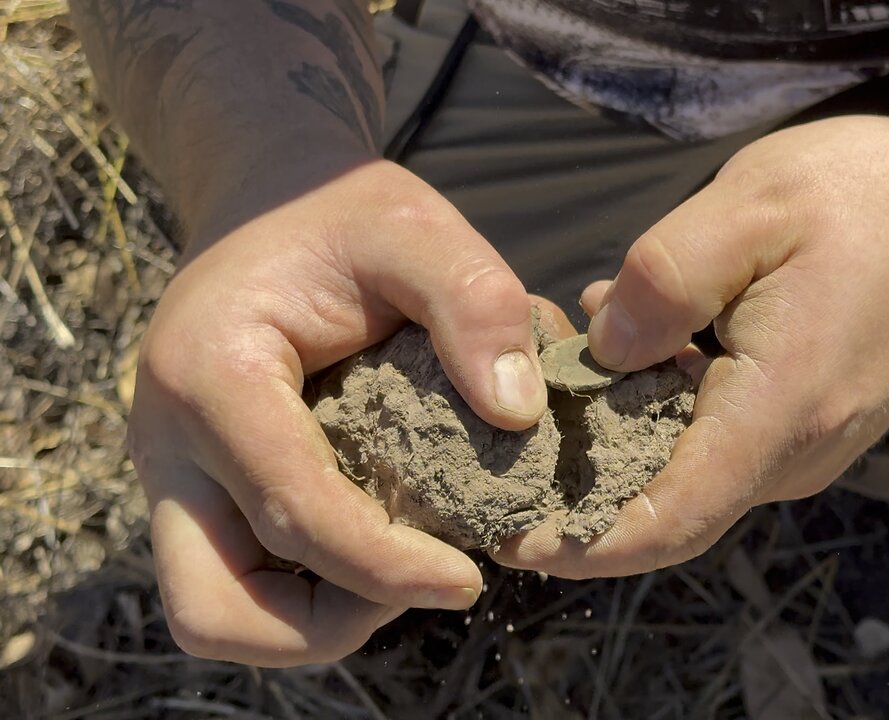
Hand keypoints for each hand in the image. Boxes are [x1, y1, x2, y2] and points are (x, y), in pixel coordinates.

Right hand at [129, 159, 551, 665]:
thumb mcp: (417, 226)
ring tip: (406, 565)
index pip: (293, 513)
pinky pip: (238, 581)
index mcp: (212, 375)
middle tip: (422, 578)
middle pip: (216, 609)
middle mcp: (168, 441)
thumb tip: (519, 415)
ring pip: (217, 612)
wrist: (269, 203)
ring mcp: (174, 473)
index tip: (470, 579)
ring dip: (316, 617)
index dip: (387, 568)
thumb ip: (474, 302)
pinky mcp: (199, 488)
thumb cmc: (341, 214)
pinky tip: (382, 539)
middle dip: (327, 623)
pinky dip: (309, 588)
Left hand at [495, 112, 888, 577]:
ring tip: (560, 358)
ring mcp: (811, 442)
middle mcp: (799, 450)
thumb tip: (600, 346)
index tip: (514, 541)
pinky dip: (661, 405)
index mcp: (782, 410)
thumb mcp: (751, 207)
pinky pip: (721, 436)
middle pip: (670, 502)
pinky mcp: (813, 420)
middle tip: (510, 426)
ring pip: (692, 467)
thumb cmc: (875, 197)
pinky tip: (634, 337)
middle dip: (583, 483)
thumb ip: (663, 281)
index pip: (671, 520)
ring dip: (619, 433)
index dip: (585, 545)